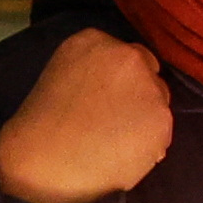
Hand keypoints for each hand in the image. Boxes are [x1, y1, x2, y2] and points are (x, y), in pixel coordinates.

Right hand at [0, 29, 172, 202]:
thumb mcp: (60, 76)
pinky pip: (162, 131)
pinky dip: (149, 145)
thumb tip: (115, 89)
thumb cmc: (39, 127)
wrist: (45, 162)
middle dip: (137, 93)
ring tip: (118, 144)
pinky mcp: (161, 118)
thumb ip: (92, 72)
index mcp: (94, 41)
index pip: (123, 54)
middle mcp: (126, 55)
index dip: (118, 79)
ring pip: (158, 101)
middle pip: (147, 71)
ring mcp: (148, 86)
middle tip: (116, 121)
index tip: (106, 98)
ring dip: (145, 118)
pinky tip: (124, 157)